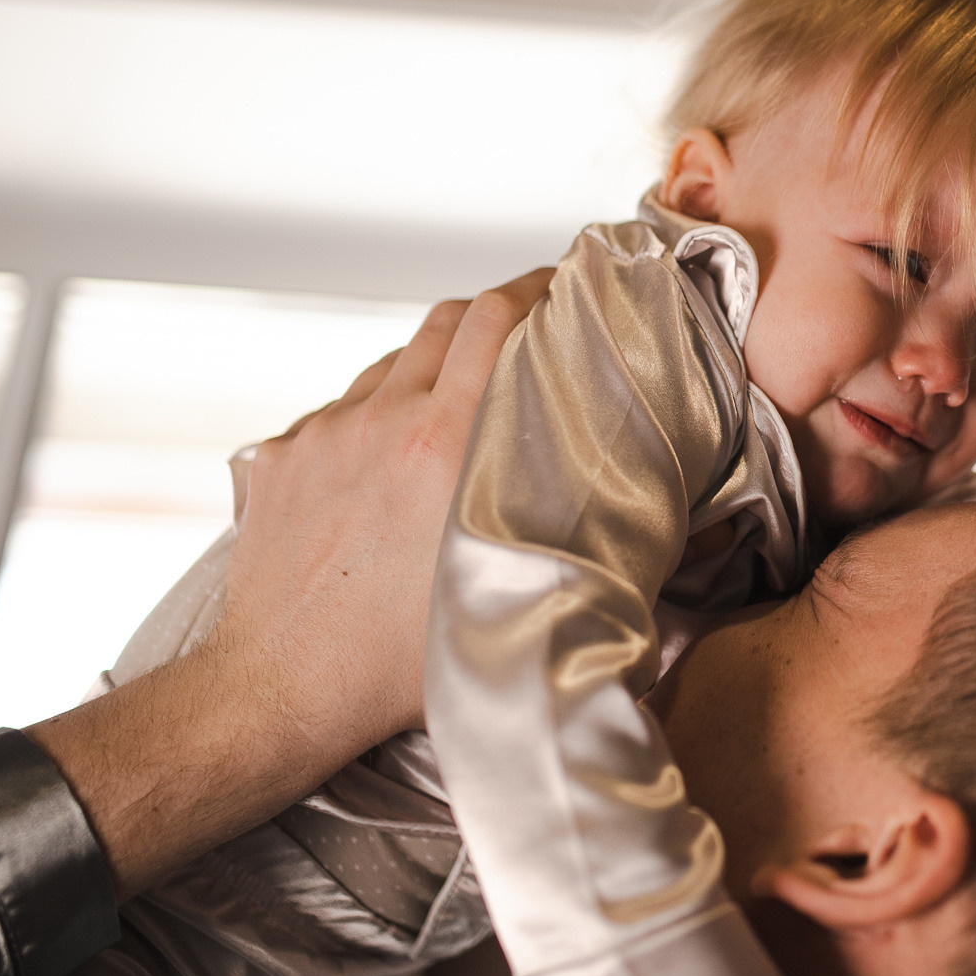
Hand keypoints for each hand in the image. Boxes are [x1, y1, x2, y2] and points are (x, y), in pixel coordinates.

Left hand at [26, 269, 552, 898]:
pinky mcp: (284, 455)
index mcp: (445, 442)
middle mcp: (382, 420)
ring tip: (464, 404)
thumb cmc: (399, 666)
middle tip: (531, 327)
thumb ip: (589, 551)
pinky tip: (395, 464)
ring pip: (394, 364)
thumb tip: (695, 538)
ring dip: (436, 368)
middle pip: (447, 321)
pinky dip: (379, 417)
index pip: (494, 319)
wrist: (280, 688)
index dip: (536, 289)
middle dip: (496, 313)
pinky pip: (344, 411)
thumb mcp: (515, 602)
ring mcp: (325, 433)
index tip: (566, 287)